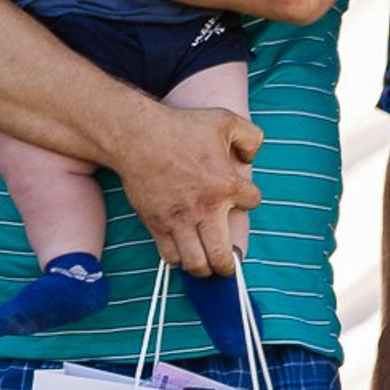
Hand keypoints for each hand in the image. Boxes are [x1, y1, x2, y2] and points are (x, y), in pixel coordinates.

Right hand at [112, 102, 262, 273]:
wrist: (137, 137)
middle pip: (222, 256)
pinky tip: (182, 252)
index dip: (249, 198)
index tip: (239, 194)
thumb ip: (251, 137)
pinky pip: (169, 255)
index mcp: (227, 184)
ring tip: (205, 263)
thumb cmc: (180, 127)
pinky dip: (178, 259)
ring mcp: (179, 219)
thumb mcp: (226, 121)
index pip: (253, 202)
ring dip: (203, 268)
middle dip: (228, 265)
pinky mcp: (156, 223)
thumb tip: (252, 157)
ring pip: (195, 264)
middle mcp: (205, 209)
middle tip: (227, 263)